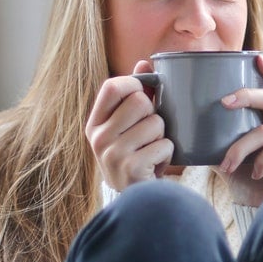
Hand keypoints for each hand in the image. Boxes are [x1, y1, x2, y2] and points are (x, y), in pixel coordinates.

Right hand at [85, 60, 173, 191]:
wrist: (135, 199)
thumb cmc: (134, 156)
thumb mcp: (127, 127)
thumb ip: (134, 94)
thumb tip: (144, 62)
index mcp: (95, 124)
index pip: (112, 86)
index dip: (134, 84)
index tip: (144, 95)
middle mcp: (98, 138)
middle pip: (140, 101)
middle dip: (154, 114)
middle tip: (150, 132)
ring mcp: (113, 154)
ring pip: (156, 123)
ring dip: (163, 136)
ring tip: (153, 150)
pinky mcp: (131, 168)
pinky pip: (164, 144)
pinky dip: (168, 153)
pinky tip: (156, 164)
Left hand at [215, 54, 262, 206]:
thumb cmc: (250, 185)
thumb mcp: (229, 156)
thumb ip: (216, 139)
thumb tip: (183, 123)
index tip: (257, 58)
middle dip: (247, 96)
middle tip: (223, 102)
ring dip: (240, 147)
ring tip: (226, 165)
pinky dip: (259, 160)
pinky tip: (254, 174)